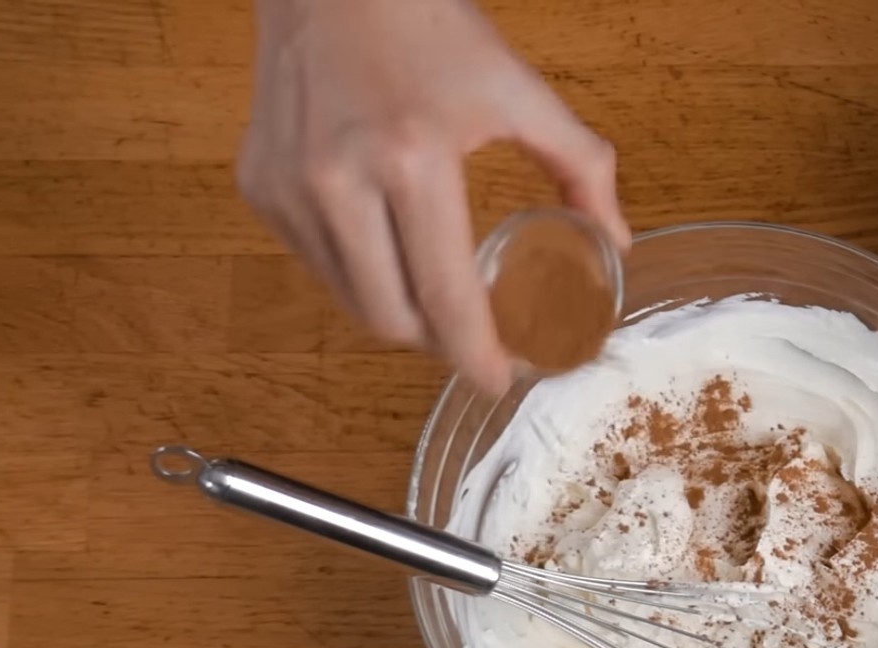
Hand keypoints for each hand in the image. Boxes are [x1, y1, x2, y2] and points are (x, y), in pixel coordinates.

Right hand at [237, 0, 628, 393]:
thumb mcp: (517, 89)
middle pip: (392, 319)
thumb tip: (616, 240)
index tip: (499, 383)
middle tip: (472, 337)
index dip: (475, 354)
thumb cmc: (427, 20)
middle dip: (438, 344)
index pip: (445, 296)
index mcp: (412, 160)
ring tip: (434, 300)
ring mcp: (291, 186)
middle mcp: (340, 181)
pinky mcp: (261, 184)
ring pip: (351, 302)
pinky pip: (318, 265)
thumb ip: (580, 167)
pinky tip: (386, 251)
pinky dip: (357, 276)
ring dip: (398, 315)